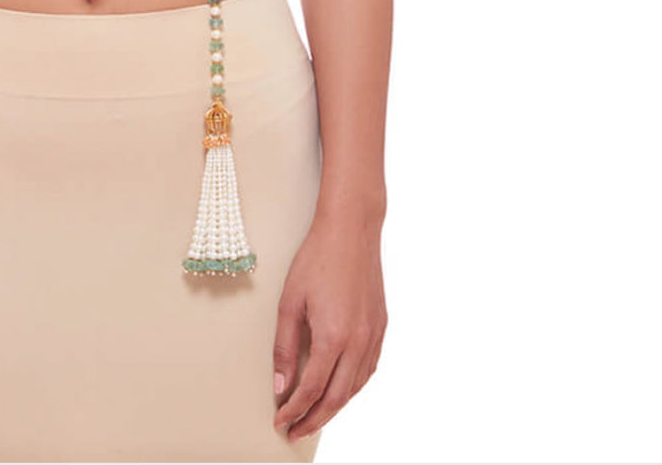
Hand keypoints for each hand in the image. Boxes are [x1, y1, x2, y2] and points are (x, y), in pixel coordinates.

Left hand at [272, 209, 386, 442]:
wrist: (351, 231)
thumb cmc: (316, 260)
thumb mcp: (289, 302)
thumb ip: (285, 347)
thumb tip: (281, 385)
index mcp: (333, 337)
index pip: (312, 389)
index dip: (294, 410)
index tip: (280, 421)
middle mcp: (358, 342)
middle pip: (336, 398)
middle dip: (314, 419)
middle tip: (295, 431)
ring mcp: (373, 336)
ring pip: (355, 387)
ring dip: (334, 407)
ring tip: (314, 416)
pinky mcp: (381, 327)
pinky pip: (368, 369)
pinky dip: (352, 387)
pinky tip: (340, 388)